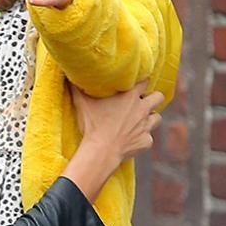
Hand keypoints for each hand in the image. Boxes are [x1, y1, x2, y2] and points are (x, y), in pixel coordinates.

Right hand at [62, 79, 163, 202]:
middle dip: (152, 98)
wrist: (101, 151)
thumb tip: (67, 74)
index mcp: (130, 96)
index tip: (136, 83)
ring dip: (150, 118)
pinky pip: (148, 138)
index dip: (141, 81)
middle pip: (158, 97)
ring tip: (139, 121)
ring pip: (157, 117)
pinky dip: (142, 139)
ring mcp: (146, 126)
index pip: (145, 80)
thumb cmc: (92, 125)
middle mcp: (142, 109)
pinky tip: (132, 140)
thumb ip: (77, 88)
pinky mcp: (146, 141)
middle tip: (141, 102)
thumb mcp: (82, 103)